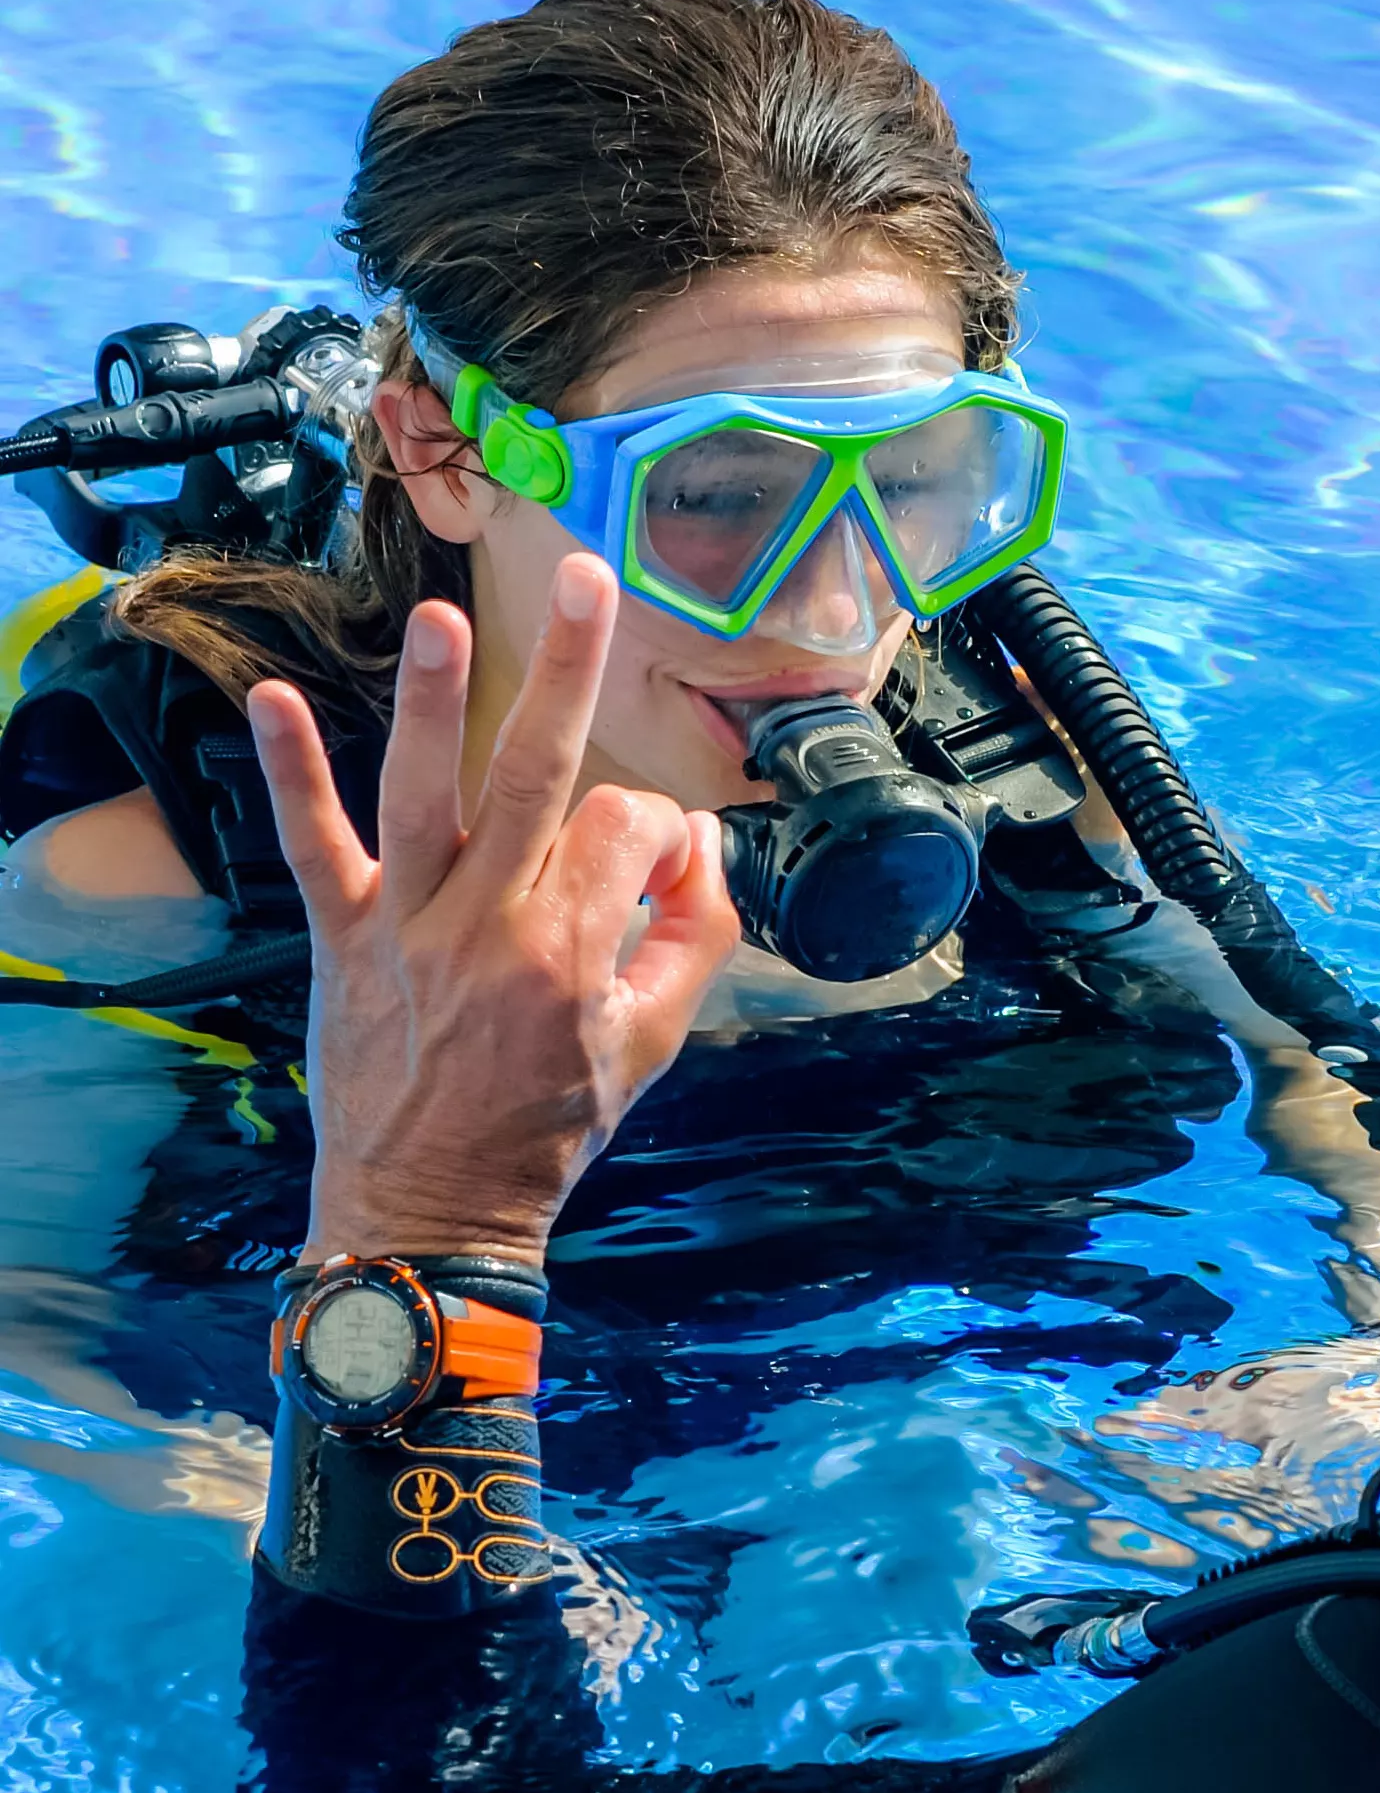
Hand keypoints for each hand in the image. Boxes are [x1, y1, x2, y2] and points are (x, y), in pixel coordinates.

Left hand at [248, 553, 737, 1265]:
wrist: (431, 1214)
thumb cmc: (548, 1131)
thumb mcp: (654, 1045)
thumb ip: (695, 936)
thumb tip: (700, 843)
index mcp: (575, 953)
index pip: (622, 828)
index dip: (649, 829)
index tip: (651, 868)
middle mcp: (490, 926)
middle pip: (536, 775)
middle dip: (568, 671)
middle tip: (585, 578)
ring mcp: (407, 928)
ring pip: (423, 793)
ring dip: (429, 700)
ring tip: (438, 618)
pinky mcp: (341, 939)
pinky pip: (313, 848)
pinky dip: (290, 776)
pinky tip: (266, 698)